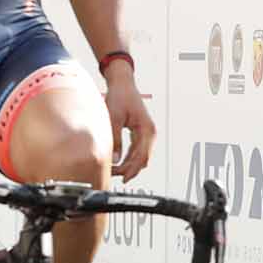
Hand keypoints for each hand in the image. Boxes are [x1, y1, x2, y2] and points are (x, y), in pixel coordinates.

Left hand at [103, 63, 154, 179]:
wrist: (122, 84)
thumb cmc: (120, 97)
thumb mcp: (114, 118)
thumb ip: (115, 139)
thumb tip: (114, 160)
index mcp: (147, 129)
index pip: (142, 156)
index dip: (132, 169)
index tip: (122, 178)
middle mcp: (149, 133)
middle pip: (142, 159)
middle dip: (129, 170)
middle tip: (112, 175)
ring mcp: (146, 133)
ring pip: (140, 156)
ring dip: (129, 165)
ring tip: (113, 171)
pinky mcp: (140, 133)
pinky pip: (137, 151)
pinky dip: (129, 159)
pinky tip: (118, 163)